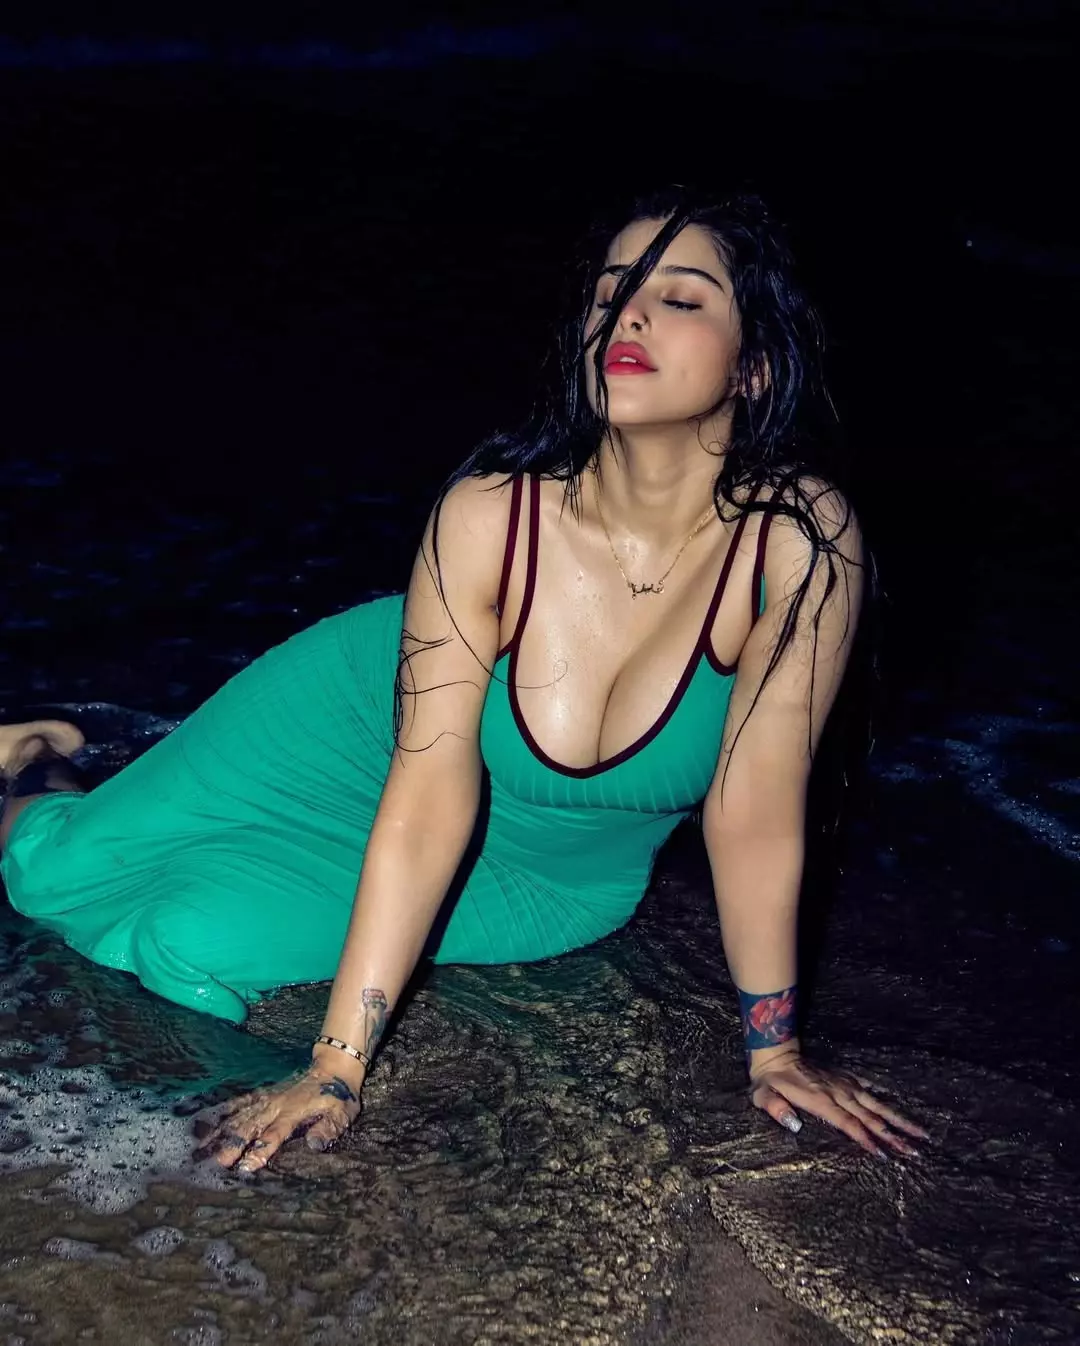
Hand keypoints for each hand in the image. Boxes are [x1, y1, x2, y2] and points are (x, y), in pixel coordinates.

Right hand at [202, 1064, 362, 1172]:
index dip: (259, 1151)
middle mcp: (275, 1106)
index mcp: (294, 1113)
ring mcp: (266, 1099)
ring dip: (219, 1133)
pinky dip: (222, 1112)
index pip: (274, 1135)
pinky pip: (239, 1103)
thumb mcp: (342, 1114)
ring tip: (198, 1150)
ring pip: (238, 1117)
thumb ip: (328, 1129)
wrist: (333, 1068)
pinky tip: (203, 1122)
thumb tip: (314, 1144)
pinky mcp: (263, 1095)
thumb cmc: (338, 1097)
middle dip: (230, 1146)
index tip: (243, 1168)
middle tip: (211, 1165)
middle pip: (248, 1127)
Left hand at [749, 1048, 927, 1158]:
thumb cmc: (770, 1081)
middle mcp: (838, 1093)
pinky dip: (885, 1098)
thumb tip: (794, 1124)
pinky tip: (901, 1108)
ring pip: (876, 1104)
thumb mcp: (763, 1095)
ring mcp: (844, 1084)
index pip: (848, 1123)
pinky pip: (869, 1089)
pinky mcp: (845, 1078)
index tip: (884, 1153)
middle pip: (870, 1117)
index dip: (865, 1138)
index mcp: (821, 1101)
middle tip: (915, 1150)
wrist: (777, 1054)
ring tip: (920, 1132)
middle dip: (892, 1135)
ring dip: (898, 1119)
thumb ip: (776, 1109)